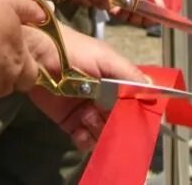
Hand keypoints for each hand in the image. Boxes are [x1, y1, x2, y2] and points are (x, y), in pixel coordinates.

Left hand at [25, 24, 147, 150]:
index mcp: (116, 82)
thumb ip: (129, 75)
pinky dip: (85, 139)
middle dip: (117, 126)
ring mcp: (87, 111)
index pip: (134, 103)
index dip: (138, 114)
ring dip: (99, 131)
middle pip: (120, 122)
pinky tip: (80, 130)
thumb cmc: (74, 52)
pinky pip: (84, 139)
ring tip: (87, 117)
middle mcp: (104, 98)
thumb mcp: (106, 58)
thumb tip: (153, 88)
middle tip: (106, 119)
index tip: (140, 123)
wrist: (38, 56)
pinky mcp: (69, 122)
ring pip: (104, 133)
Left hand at [101, 0, 166, 25]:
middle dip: (145, 15)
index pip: (158, 14)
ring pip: (132, 19)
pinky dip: (120, 12)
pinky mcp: (112, 4)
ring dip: (133, 13)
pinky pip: (117, 15)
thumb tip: (161, 6)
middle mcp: (141, 4)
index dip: (157, 15)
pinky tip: (121, 3)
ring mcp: (127, 5)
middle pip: (145, 20)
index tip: (155, 9)